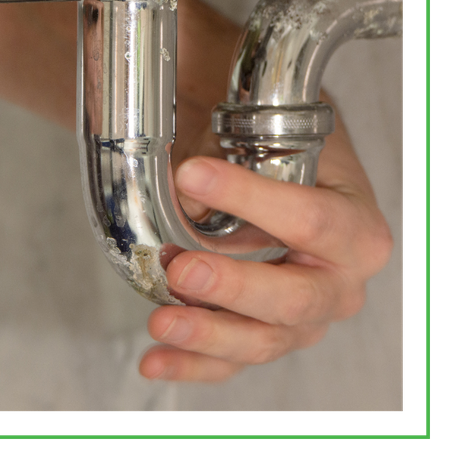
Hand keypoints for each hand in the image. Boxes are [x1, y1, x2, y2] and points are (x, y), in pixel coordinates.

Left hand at [140, 109, 393, 381]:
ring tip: (161, 321)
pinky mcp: (273, 338)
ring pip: (263, 341)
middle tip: (183, 269)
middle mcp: (340, 283)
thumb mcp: (272, 148)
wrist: (306, 182)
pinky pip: (235, 362)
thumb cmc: (294, 162)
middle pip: (294, 299)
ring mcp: (308, 319)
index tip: (192, 175)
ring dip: (207, 334)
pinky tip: (155, 360)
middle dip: (234, 287)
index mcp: (355, 230)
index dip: (250, 198)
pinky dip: (193, 364)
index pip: (311, 220)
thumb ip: (230, 161)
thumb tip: (186, 196)